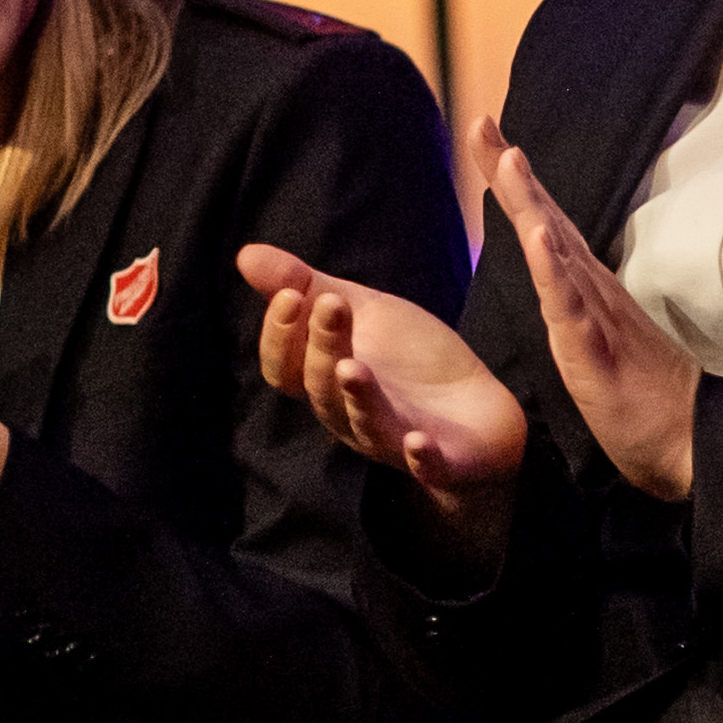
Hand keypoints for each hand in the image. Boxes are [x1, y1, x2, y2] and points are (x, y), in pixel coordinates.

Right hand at [241, 238, 529, 576]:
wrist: (479, 408)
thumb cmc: (411, 361)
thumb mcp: (364, 311)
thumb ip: (309, 286)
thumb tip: (244, 254)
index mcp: (326, 382)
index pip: (282, 368)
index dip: (279, 336)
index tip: (289, 293)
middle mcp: (350, 417)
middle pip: (320, 389)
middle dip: (321, 347)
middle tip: (332, 304)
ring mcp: (394, 441)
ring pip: (364, 424)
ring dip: (357, 398)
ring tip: (352, 367)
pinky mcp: (442, 462)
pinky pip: (426, 468)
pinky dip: (421, 459)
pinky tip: (418, 442)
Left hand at [476, 123, 701, 502]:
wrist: (689, 445)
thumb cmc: (648, 407)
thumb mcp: (600, 352)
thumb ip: (584, 319)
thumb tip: (568, 295)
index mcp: (588, 294)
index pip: (547, 228)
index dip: (517, 186)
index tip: (488, 139)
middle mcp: (592, 292)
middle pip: (545, 220)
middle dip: (510, 173)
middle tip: (480, 122)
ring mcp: (595, 316)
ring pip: (555, 250)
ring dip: (531, 202)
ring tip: (509, 158)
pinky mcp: (595, 349)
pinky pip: (569, 303)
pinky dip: (552, 267)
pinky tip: (539, 235)